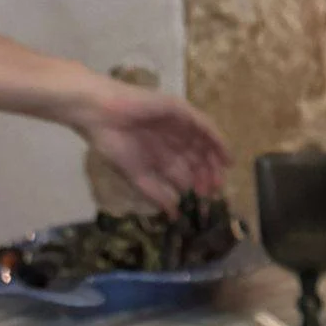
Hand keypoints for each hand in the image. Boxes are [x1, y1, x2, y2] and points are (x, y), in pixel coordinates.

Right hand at [70, 80, 227, 213]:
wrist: (100, 115)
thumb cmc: (113, 143)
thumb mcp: (138, 176)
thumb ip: (157, 194)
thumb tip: (175, 215)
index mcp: (160, 153)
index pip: (185, 170)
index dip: (196, 185)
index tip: (204, 200)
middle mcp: (171, 139)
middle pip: (197, 158)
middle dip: (207, 175)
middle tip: (213, 192)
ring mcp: (176, 123)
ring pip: (203, 143)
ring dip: (214, 160)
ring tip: (220, 177)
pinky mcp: (178, 110)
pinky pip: (203, 125)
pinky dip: (216, 140)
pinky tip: (225, 155)